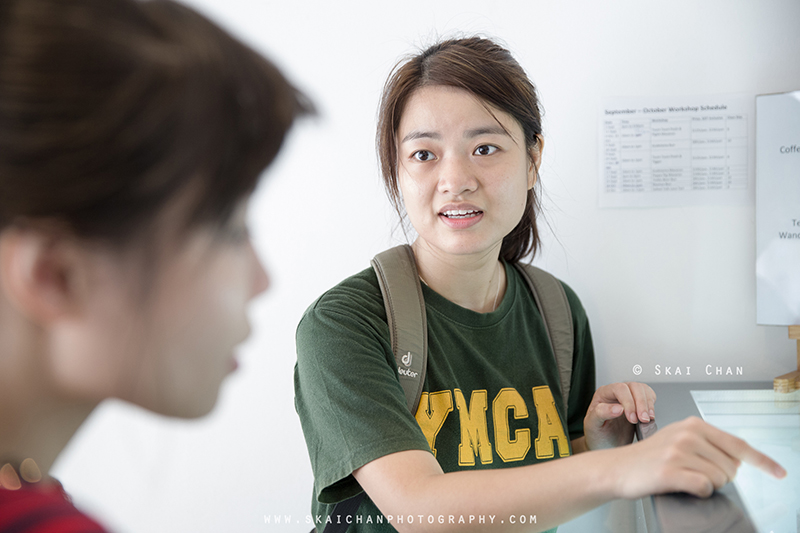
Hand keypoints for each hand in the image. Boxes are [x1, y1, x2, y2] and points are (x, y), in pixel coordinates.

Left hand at [584, 382, 655, 449]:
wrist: (605, 445)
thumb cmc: (597, 435)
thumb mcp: (592, 425)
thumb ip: (601, 413)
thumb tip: (618, 408)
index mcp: (603, 394)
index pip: (619, 389)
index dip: (628, 402)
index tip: (632, 419)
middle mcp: (616, 393)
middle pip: (634, 387)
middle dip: (641, 403)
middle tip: (642, 420)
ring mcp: (629, 397)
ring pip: (643, 390)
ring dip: (648, 404)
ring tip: (646, 420)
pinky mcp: (638, 404)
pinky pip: (649, 396)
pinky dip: (652, 405)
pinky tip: (649, 417)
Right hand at [613, 416, 785, 498]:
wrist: (618, 468)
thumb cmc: (650, 457)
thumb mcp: (679, 439)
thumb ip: (708, 443)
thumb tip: (739, 460)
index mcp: (693, 424)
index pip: (738, 444)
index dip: (763, 461)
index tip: (779, 472)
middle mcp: (687, 435)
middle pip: (731, 467)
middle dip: (720, 477)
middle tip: (693, 473)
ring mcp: (678, 452)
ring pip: (719, 480)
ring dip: (707, 485)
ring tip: (684, 478)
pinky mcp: (670, 471)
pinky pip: (704, 488)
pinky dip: (699, 492)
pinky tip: (683, 485)